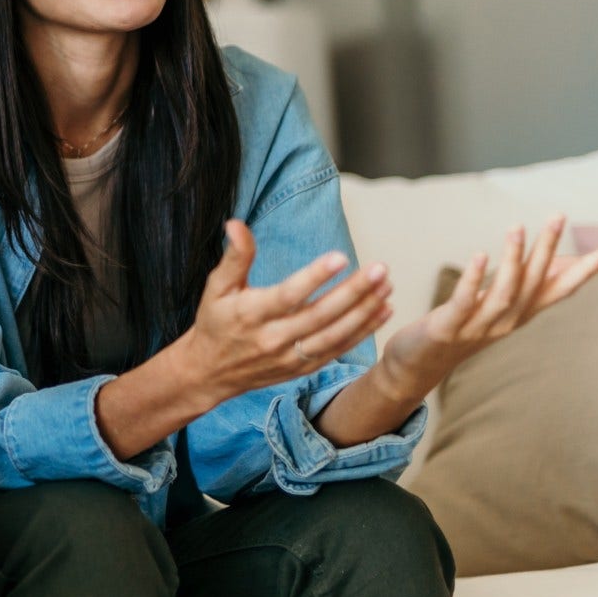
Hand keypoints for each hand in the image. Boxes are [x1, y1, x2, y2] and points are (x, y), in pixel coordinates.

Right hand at [176, 220, 393, 400]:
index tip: (340, 257)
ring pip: (334, 335)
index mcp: (251, 315)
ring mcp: (289, 357)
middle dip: (353, 292)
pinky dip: (363, 332)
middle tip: (379, 269)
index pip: (287, 296)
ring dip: (365, 312)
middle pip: (320, 315)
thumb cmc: (215, 322)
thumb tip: (236, 224)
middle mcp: (272, 339)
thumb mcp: (216, 288)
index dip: (314, 277)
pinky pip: (338, 350)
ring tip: (387, 287)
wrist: (210, 372)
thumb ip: (234, 257)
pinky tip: (383, 311)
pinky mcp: (302, 368)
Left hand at [375, 215, 597, 397]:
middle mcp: (504, 324)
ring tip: (517, 227)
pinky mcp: (447, 328)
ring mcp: (477, 328)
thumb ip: (522, 286)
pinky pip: (465, 302)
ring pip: (503, 292)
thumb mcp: (495, 308)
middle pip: (532, 284)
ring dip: (512, 259)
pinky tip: (480, 254)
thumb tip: (553, 260)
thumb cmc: (458, 329)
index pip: (556, 293)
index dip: (582, 275)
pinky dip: (474, 279)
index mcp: (517, 316)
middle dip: (547, 249)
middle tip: (557, 216)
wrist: (416, 366)